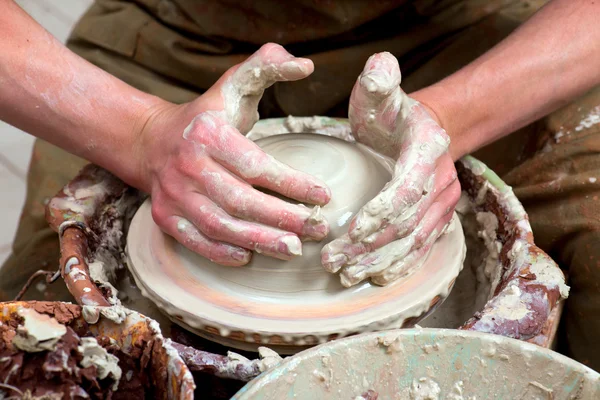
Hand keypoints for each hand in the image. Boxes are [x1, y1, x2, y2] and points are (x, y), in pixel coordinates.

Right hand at [136, 44, 330, 265]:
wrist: (151, 141)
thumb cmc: (206, 117)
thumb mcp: (234, 85)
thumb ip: (268, 66)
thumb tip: (305, 64)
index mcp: (208, 134)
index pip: (256, 165)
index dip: (292, 184)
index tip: (324, 196)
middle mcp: (188, 166)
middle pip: (241, 201)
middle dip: (283, 218)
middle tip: (317, 229)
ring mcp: (173, 194)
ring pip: (220, 226)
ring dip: (259, 241)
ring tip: (293, 248)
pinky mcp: (165, 216)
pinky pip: (196, 242)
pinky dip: (223, 253)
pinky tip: (249, 257)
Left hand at [321, 52, 459, 286]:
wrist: (425, 130)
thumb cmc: (394, 113)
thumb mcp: (382, 93)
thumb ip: (380, 81)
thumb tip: (378, 66)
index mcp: (427, 152)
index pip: (407, 189)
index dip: (382, 213)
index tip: (351, 231)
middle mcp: (441, 182)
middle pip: (407, 224)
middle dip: (369, 246)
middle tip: (334, 261)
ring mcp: (442, 204)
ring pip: (414, 242)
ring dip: (380, 262)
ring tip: (347, 275)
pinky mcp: (436, 220)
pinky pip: (421, 248)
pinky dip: (399, 265)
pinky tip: (376, 278)